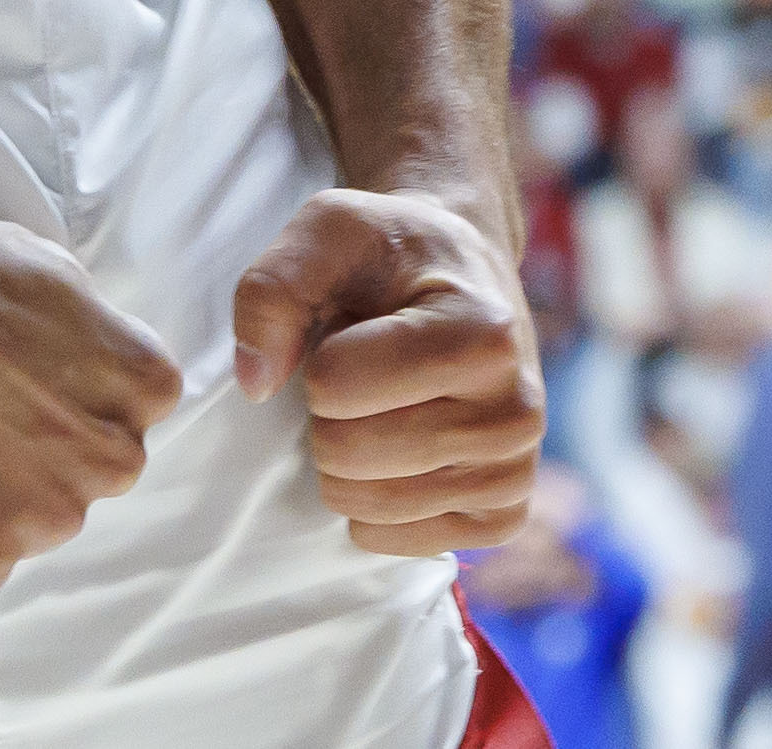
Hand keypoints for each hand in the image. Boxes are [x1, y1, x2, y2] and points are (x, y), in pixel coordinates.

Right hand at [0, 198, 180, 594]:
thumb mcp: (63, 276)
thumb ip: (97, 342)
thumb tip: (91, 367)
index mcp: (143, 388)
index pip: (129, 415)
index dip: (72, 397)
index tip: (26, 380)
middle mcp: (112, 461)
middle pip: (88, 473)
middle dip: (46, 453)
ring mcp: (46, 516)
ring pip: (34, 524)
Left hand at [229, 187, 543, 554]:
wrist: (466, 273)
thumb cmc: (393, 252)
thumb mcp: (326, 231)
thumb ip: (274, 288)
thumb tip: (255, 382)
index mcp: (483, 334)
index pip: (333, 386)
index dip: (317, 359)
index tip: (350, 332)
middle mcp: (516, 412)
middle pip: (346, 454)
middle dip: (325, 415)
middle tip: (361, 373)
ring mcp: (514, 473)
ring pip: (365, 506)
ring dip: (344, 460)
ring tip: (383, 405)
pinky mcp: (501, 516)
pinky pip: (390, 542)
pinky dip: (369, 502)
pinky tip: (397, 449)